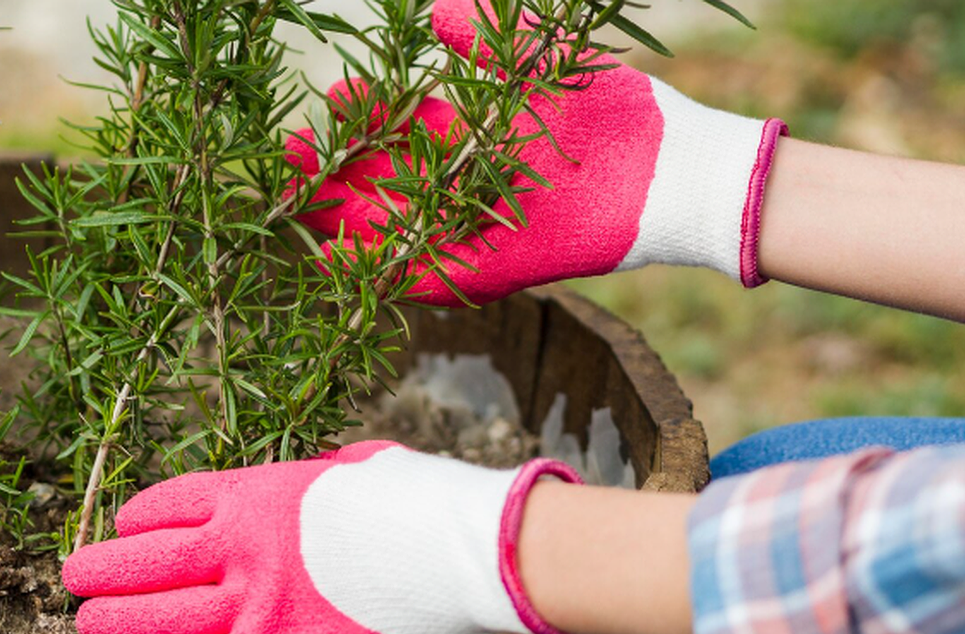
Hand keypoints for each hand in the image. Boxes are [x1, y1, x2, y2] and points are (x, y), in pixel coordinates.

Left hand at [62, 440, 581, 633]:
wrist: (467, 549)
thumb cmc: (423, 499)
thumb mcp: (356, 467)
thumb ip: (313, 480)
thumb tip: (310, 485)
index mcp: (261, 490)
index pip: (172, 503)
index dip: (138, 517)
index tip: (124, 526)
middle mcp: (244, 546)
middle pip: (149, 561)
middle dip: (104, 569)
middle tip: (76, 577)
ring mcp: (257, 603)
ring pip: (161, 617)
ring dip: (117, 620)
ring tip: (90, 622)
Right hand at [286, 0, 787, 305]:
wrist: (674, 170)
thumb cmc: (620, 114)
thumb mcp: (545, 62)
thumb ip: (488, 39)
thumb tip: (432, 12)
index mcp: (480, 135)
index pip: (404, 126)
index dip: (364, 115)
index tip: (330, 97)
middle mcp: (473, 184)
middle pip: (389, 181)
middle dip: (339, 172)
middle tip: (290, 161)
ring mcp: (485, 228)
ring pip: (402, 229)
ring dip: (351, 224)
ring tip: (303, 212)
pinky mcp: (503, 267)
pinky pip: (438, 275)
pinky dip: (394, 272)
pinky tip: (351, 263)